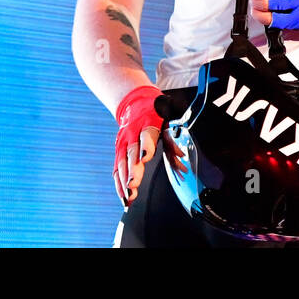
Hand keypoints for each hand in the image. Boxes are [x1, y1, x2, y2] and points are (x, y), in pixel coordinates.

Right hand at [113, 85, 186, 205]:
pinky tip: (122, 195)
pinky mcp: (118, 149)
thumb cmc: (153, 113)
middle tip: (133, 185)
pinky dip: (119, 182)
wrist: (133, 102)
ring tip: (128, 196)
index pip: (146, 135)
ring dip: (124, 180)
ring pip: (121, 162)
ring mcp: (123, 142)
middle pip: (131, 152)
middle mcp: (132, 133)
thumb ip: (172, 141)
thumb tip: (181, 158)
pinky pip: (116, 167)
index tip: (145, 158)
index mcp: (147, 123)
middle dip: (132, 170)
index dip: (146, 146)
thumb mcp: (166, 121)